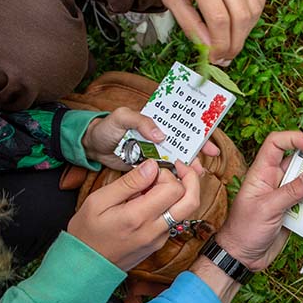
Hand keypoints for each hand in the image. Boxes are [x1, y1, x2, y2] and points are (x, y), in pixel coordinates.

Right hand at [67, 159, 200, 270]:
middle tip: (177, 168)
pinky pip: (175, 219)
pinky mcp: (159, 242)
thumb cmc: (86, 234)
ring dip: (182, 191)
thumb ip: (129, 183)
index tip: (153, 169)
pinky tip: (153, 198)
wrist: (85, 266)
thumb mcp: (99, 201)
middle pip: (192, 201)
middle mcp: (154, 230)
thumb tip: (152, 167)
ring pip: (186, 210)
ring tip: (162, 182)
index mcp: (138, 217)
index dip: (168, 173)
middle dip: (189, 179)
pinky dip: (171, 204)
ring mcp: (159, 238)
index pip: (174, 189)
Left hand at [81, 107, 219, 171]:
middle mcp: (160, 137)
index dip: (200, 135)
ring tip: (191, 180)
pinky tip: (178, 186)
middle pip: (184, 147)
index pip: (184, 127)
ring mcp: (155, 153)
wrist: (91, 146)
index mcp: (158, 122)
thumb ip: (141, 121)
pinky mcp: (147, 168)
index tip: (211, 148)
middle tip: (201, 170)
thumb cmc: (107, 127)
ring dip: (186, 170)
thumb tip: (161, 135)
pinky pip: (163, 173)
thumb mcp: (122, 117)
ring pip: (176, 162)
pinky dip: (172, 179)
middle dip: (196, 157)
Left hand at [153, 0, 264, 65]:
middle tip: (226, 56)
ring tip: (232, 42)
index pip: (219, 18)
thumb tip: (208, 47)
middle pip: (240, 16)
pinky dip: (252, 16)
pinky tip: (239, 23)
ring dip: (245, 33)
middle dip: (235, 43)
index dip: (220, 44)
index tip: (215, 58)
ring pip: (254, 8)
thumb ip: (188, 21)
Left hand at [215, 131, 302, 270]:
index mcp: (262, 173)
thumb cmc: (244, 230)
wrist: (242, 257)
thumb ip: (291, 192)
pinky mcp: (293, 210)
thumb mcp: (267, 209)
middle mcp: (274, 180)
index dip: (294, 138)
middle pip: (297, 160)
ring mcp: (284, 195)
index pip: (276, 144)